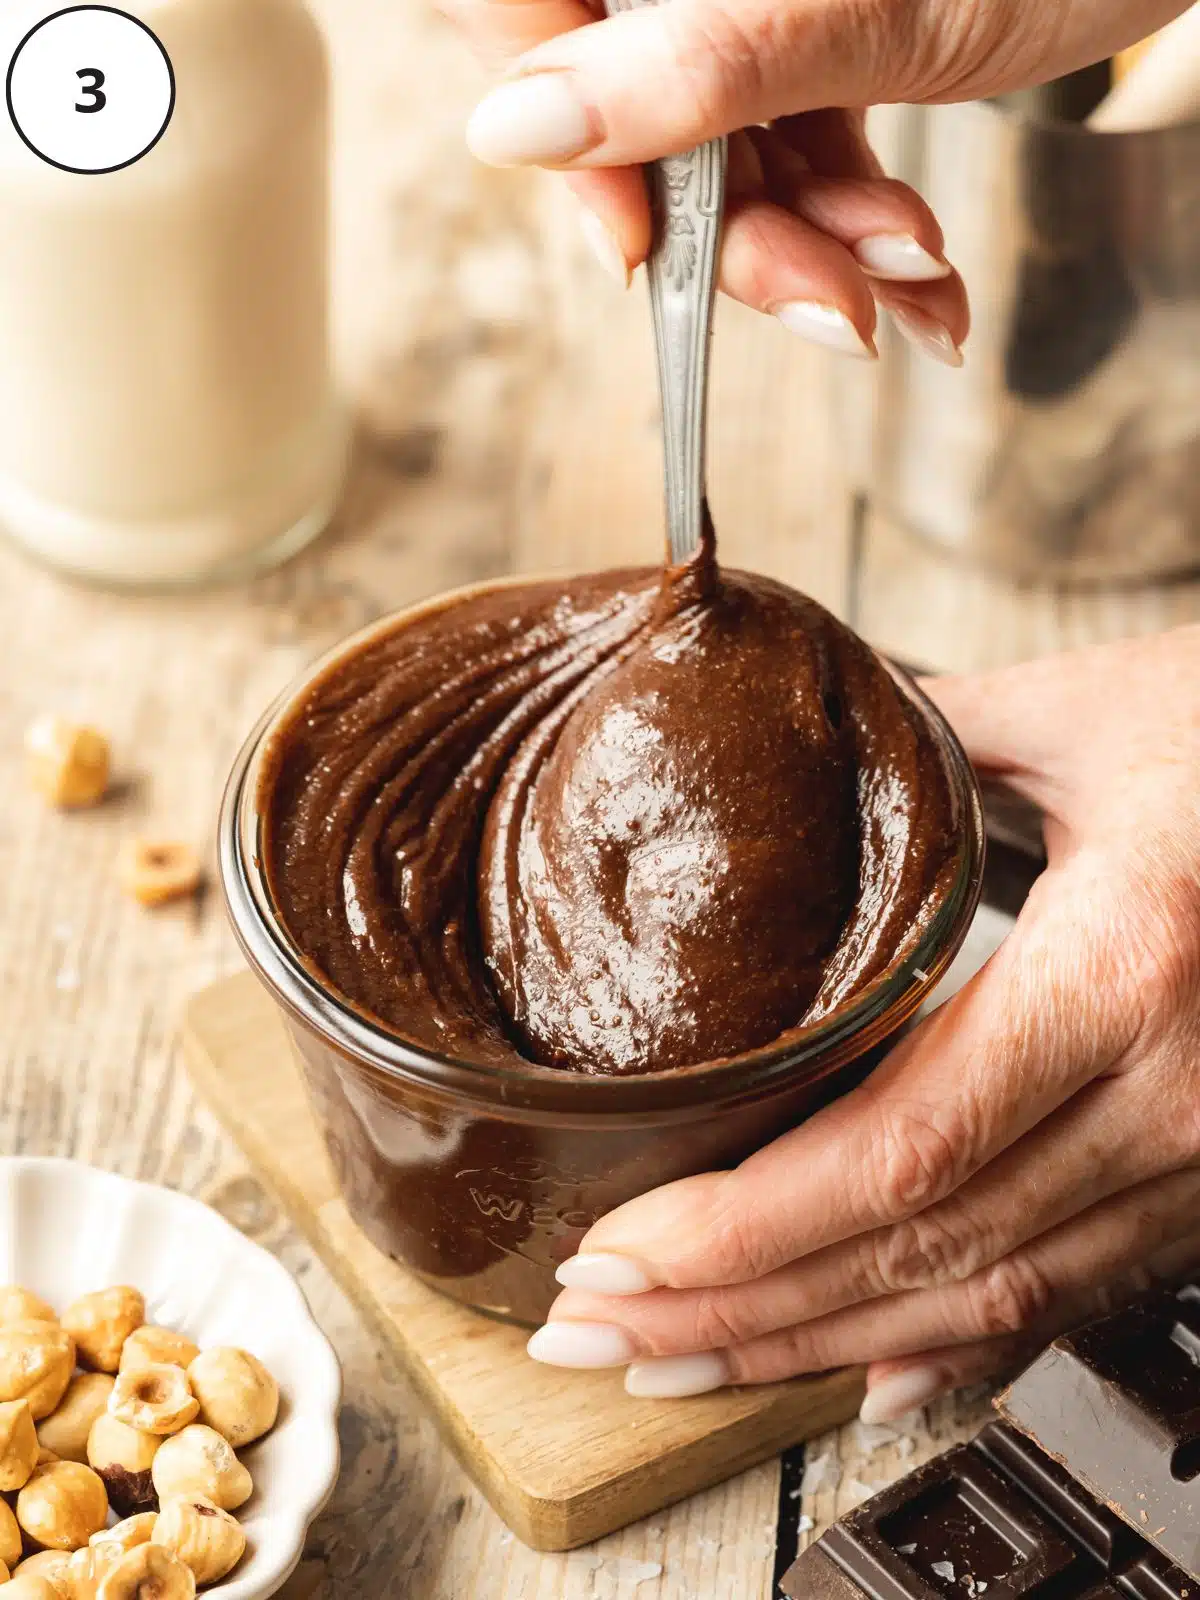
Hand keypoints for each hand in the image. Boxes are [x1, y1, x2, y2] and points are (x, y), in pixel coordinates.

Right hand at [447, 0, 1185, 362]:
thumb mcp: (868, 8)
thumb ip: (694, 63)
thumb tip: (516, 127)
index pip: (518, 8)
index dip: (562, 136)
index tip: (638, 247)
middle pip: (629, 116)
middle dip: (739, 238)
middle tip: (830, 306)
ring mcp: (745, 9)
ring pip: (715, 158)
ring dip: (814, 253)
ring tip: (910, 278)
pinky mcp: (806, 48)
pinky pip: (787, 155)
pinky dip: (850, 231)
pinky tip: (919, 274)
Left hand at [527, 627, 1199, 1419]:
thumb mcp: (1102, 712)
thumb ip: (943, 737)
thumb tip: (813, 738)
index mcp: (1126, 971)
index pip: (903, 1151)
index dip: (747, 1229)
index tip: (621, 1253)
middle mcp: (1174, 1095)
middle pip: (924, 1251)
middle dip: (738, 1311)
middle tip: (595, 1333)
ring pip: (993, 1296)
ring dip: (818, 1344)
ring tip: (679, 1361)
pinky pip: (1078, 1288)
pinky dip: (956, 1339)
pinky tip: (860, 1365)